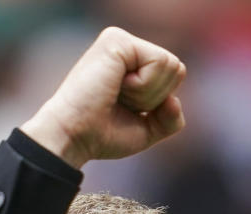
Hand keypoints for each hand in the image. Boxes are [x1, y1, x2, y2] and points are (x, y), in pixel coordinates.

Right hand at [20, 27, 185, 167]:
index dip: (160, 103)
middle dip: (155, 98)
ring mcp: (121, 41)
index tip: (128, 109)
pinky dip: (143, 87)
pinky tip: (115, 87)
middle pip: (177, 69)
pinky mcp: (117, 40)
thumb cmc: (102, 135)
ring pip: (171, 65)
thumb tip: (174, 100)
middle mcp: (127, 47)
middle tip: (121, 103)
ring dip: (147, 94)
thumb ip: (171, 119)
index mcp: (132, 64)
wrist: (74, 137)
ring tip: (116, 95)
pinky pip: (159, 62)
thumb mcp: (147, 130)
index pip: (175, 76)